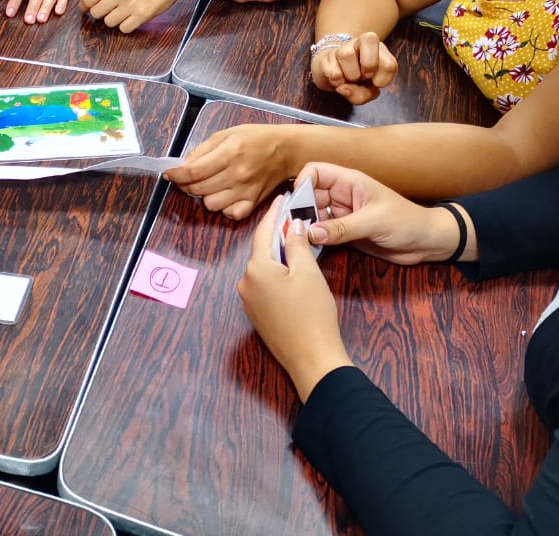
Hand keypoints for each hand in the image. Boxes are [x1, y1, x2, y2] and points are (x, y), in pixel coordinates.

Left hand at [79, 0, 189, 32]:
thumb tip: (91, 2)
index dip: (84, 7)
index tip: (86, 10)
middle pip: (96, 13)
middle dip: (101, 14)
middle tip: (110, 10)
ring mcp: (129, 5)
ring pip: (109, 23)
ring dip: (114, 20)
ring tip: (124, 12)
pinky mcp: (141, 16)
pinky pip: (124, 29)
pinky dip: (127, 26)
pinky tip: (133, 17)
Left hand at [165, 124, 300, 219]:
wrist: (286, 150)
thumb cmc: (256, 139)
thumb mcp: (226, 134)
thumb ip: (203, 150)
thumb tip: (183, 165)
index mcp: (229, 153)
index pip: (193, 171)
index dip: (176, 175)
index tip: (169, 174)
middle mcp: (237, 175)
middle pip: (198, 189)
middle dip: (186, 184)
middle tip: (189, 177)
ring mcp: (246, 191)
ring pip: (211, 205)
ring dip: (205, 195)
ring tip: (210, 184)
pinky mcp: (253, 203)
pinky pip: (230, 214)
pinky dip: (224, 208)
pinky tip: (225, 195)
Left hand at [237, 198, 351, 400]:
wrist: (313, 360)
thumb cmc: (312, 315)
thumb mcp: (308, 273)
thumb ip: (297, 245)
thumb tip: (292, 227)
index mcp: (255, 270)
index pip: (262, 233)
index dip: (274, 214)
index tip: (283, 199)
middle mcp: (245, 284)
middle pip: (261, 250)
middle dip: (277, 234)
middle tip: (293, 217)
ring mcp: (249, 302)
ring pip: (263, 268)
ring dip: (278, 254)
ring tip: (296, 241)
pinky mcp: (257, 315)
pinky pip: (265, 284)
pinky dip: (277, 273)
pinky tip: (292, 270)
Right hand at [298, 162, 464, 263]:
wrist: (427, 242)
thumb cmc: (406, 222)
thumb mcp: (373, 223)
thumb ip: (341, 228)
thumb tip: (309, 233)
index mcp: (350, 181)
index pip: (316, 172)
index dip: (303, 184)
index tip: (297, 204)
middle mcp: (342, 195)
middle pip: (310, 195)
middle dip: (300, 209)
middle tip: (294, 228)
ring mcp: (343, 214)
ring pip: (314, 215)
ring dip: (306, 226)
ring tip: (299, 239)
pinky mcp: (345, 232)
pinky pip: (323, 232)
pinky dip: (315, 238)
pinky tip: (311, 247)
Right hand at [309, 31, 396, 104]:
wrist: (331, 75)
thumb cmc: (354, 82)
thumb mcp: (365, 93)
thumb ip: (362, 95)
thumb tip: (343, 88)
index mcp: (378, 50)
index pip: (389, 63)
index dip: (382, 80)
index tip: (374, 83)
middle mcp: (361, 43)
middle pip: (370, 39)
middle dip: (368, 67)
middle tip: (362, 77)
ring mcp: (342, 47)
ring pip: (347, 54)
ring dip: (349, 75)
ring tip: (348, 78)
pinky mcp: (325, 56)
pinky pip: (332, 69)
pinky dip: (335, 81)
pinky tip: (336, 79)